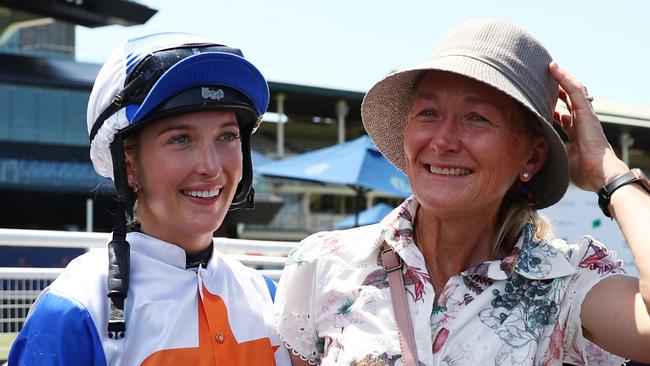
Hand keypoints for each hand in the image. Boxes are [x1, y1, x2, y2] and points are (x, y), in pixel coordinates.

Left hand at [549, 61, 628, 191]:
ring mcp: (585, 116)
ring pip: (573, 90)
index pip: (565, 117)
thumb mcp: (561, 160)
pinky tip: (554, 68)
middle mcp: (582, 122)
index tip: (542, 104)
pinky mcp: (586, 112)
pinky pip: (575, 90)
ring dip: (561, 78)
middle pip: (570, 101)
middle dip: (558, 90)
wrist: (600, 174)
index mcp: (577, 134)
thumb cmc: (584, 173)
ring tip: (549, 68)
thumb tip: (534, 158)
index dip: (555, 109)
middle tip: (544, 81)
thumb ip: (550, 155)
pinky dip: (564, 78)